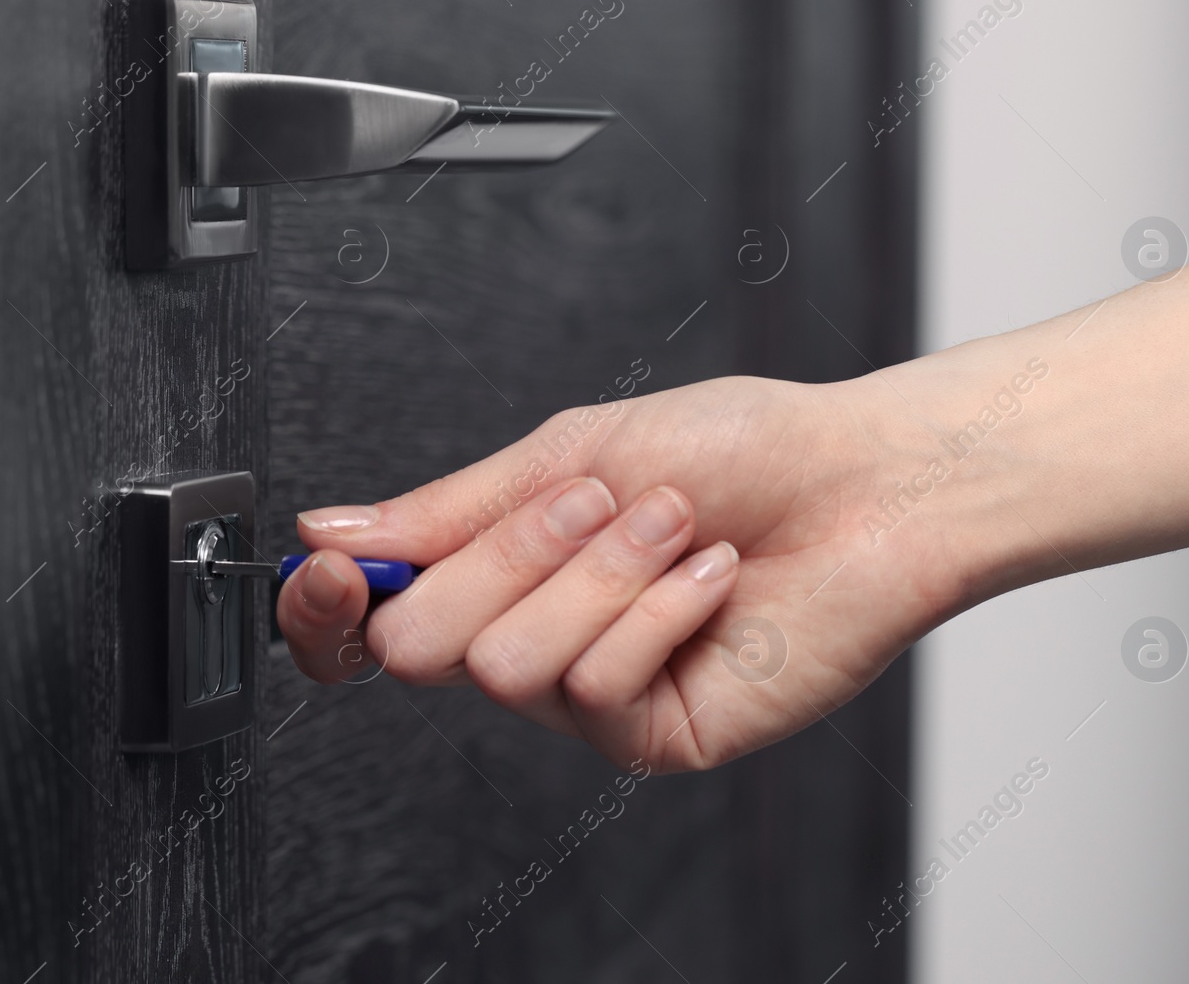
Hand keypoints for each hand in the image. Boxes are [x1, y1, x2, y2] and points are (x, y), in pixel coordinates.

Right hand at [277, 375, 971, 771]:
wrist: (863, 482)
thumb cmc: (738, 450)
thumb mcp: (572, 453)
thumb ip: (449, 508)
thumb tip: (332, 530)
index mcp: (502, 571)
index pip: (369, 622)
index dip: (325, 607)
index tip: (329, 569)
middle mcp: (535, 639)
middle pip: (422, 642)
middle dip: (509, 552)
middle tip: (597, 501)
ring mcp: (593, 698)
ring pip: (511, 664)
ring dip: (602, 572)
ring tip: (677, 530)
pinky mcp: (655, 737)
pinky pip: (599, 686)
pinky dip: (659, 610)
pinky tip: (713, 581)